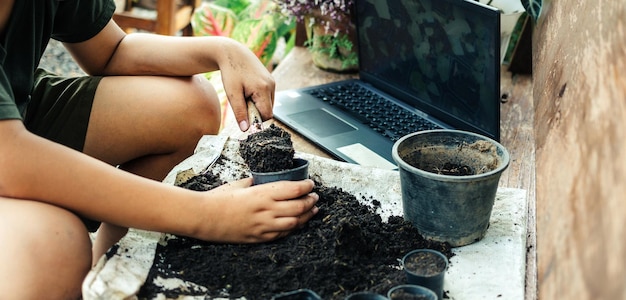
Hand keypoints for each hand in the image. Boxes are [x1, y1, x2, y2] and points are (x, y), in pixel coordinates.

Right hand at [197, 178, 318, 242]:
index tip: (311, 184)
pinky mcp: (259, 238)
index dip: (307, 187)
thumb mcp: (239, 184)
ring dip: (307, 216)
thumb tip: (264, 179)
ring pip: (295, 223)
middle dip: (311, 201)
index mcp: (263, 193)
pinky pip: (282, 234)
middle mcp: (267, 210)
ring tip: (313, 210)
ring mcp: (264, 226)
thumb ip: (255, 182)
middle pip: (299, 207)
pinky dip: (293, 228)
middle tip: (315, 197)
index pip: (294, 189)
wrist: (204, 218)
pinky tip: (298, 223)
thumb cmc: (219, 198)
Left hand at [218, 40, 275, 130]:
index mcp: (263, 89)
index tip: (246, 119)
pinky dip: (259, 99)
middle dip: (257, 112)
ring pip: (269, 104)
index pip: (267, 115)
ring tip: (245, 95)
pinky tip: (249, 91)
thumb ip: (240, 112)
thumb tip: (245, 129)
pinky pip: (268, 97)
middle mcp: (271, 86)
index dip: (257, 121)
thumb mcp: (232, 94)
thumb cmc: (231, 72)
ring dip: (258, 106)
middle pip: (269, 111)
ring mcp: (272, 82)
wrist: (233, 53)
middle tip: (243, 103)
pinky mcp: (271, 81)